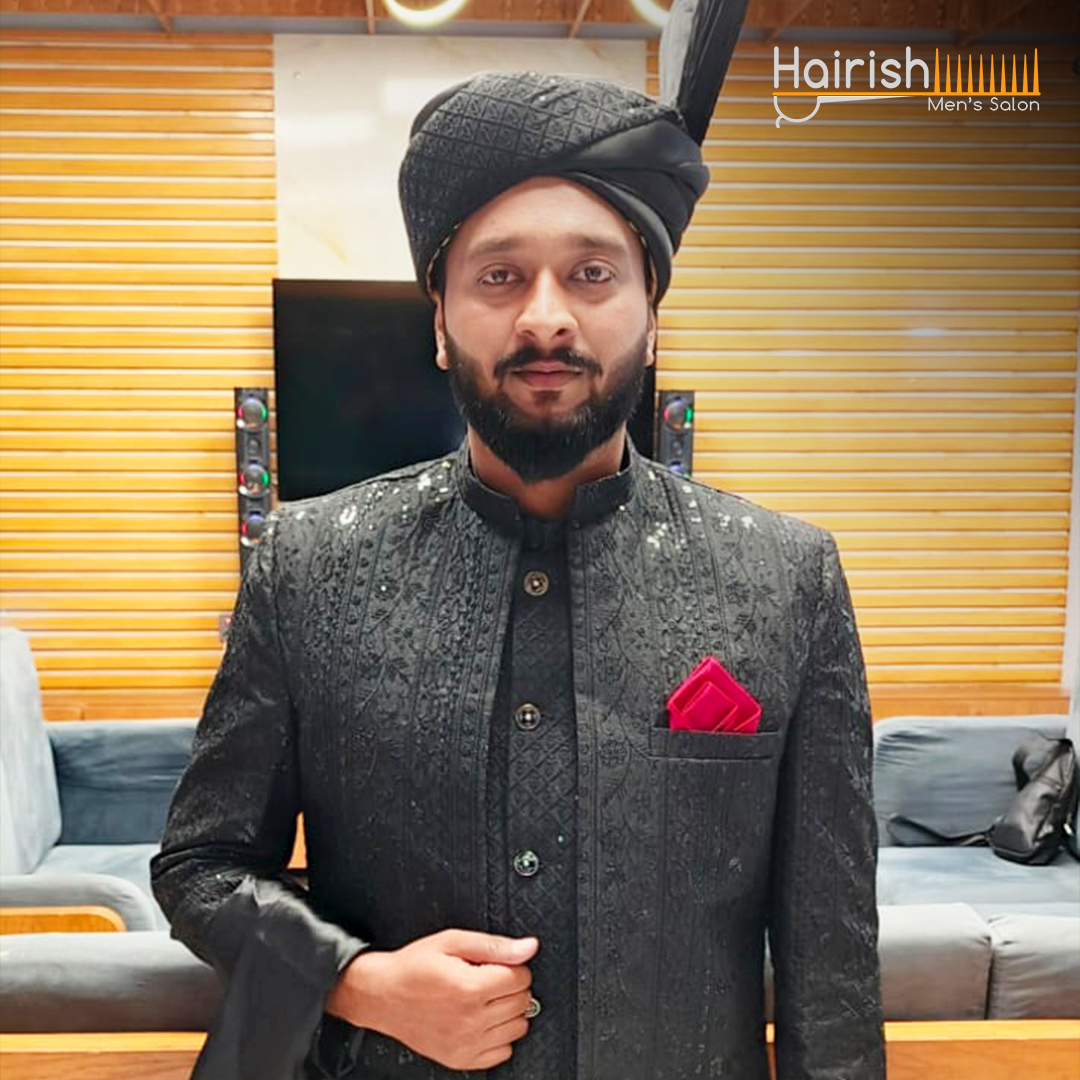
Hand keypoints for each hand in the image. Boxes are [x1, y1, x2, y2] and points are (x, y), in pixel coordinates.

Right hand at [326, 928, 538, 1070]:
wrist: (382, 995)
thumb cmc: (413, 967)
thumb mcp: (452, 942)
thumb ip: (495, 946)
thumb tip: (529, 947)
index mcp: (470, 988)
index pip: (521, 977)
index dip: (512, 964)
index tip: (495, 963)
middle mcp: (471, 1021)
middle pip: (522, 1001)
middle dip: (511, 985)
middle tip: (487, 977)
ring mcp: (466, 1044)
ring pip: (518, 1027)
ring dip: (508, 1010)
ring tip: (484, 997)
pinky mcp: (461, 1060)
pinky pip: (503, 1052)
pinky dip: (499, 1035)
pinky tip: (481, 1019)